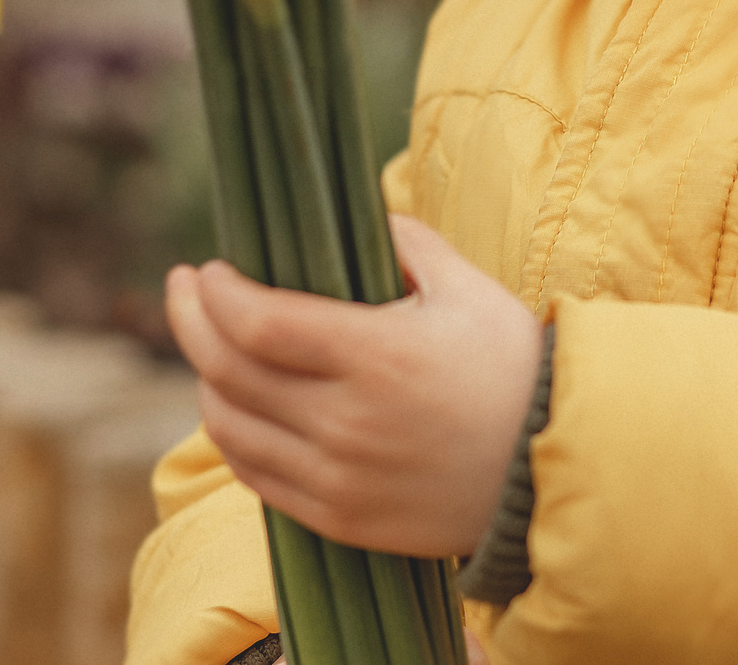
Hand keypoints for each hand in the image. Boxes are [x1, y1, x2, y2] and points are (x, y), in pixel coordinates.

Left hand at [167, 215, 543, 557]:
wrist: (552, 469)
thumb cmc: (514, 368)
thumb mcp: (469, 288)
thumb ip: (405, 243)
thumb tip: (354, 218)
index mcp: (377, 356)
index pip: (257, 324)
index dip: (217, 294)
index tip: (209, 269)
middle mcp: (347, 422)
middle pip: (228, 372)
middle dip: (192, 322)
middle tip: (184, 288)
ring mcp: (338, 478)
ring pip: (231, 428)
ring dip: (207, 381)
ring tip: (212, 347)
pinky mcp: (340, 518)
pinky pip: (256, 478)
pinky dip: (234, 437)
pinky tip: (236, 407)